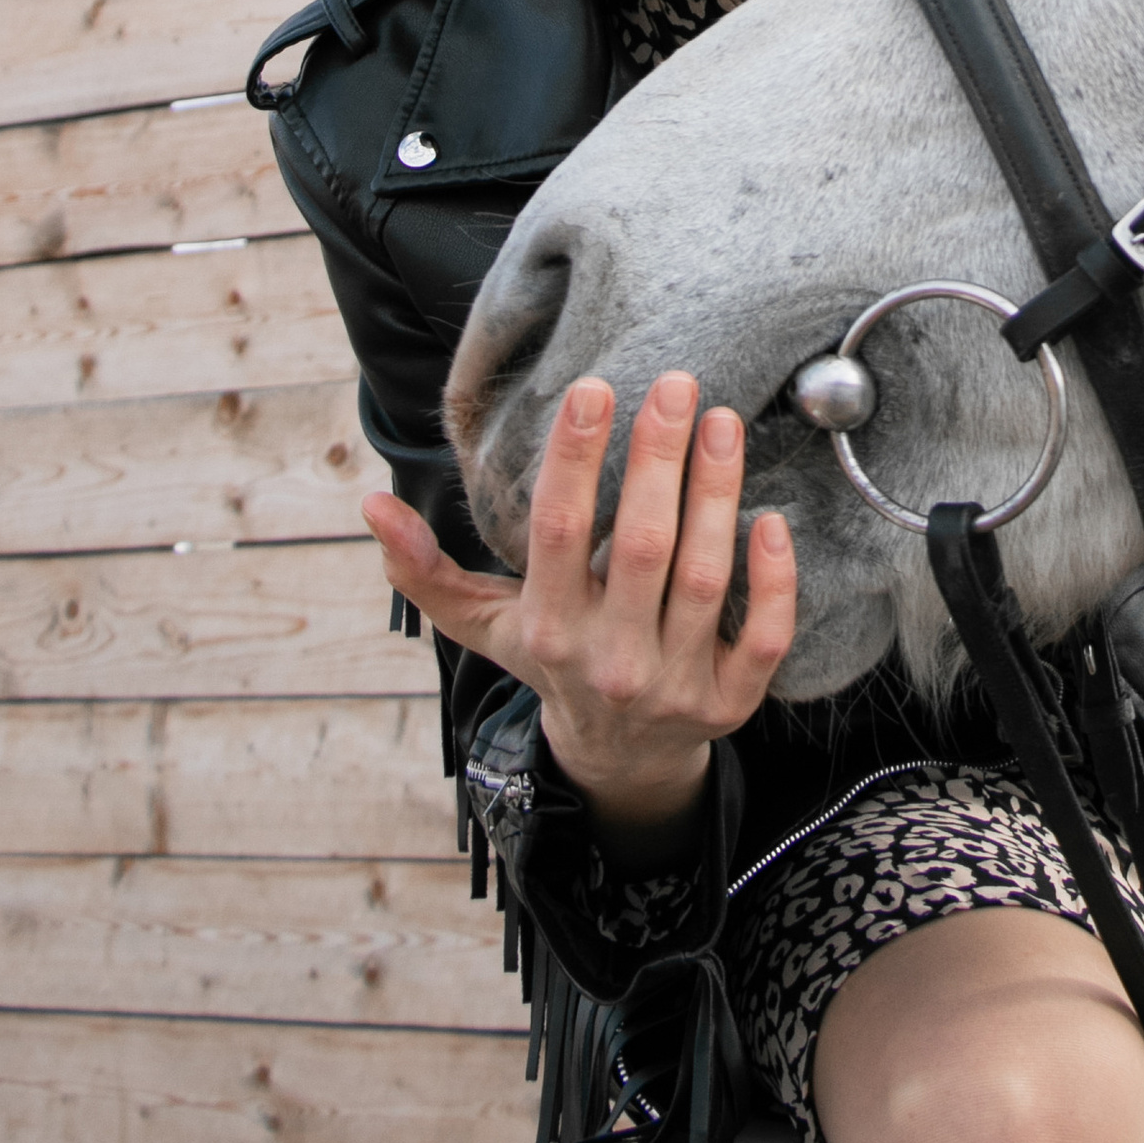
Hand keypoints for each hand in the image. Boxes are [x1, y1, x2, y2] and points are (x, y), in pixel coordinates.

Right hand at [364, 369, 796, 848]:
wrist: (618, 760)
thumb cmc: (552, 662)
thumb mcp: (484, 624)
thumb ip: (425, 571)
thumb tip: (371, 506)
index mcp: (549, 630)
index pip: (556, 532)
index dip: (574, 457)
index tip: (593, 388)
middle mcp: (610, 659)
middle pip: (640, 546)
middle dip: (657, 458)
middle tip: (676, 382)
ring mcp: (674, 685)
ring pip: (704, 579)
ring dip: (717, 494)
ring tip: (723, 423)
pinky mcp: (730, 705)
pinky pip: (764, 639)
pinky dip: (773, 582)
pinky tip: (771, 518)